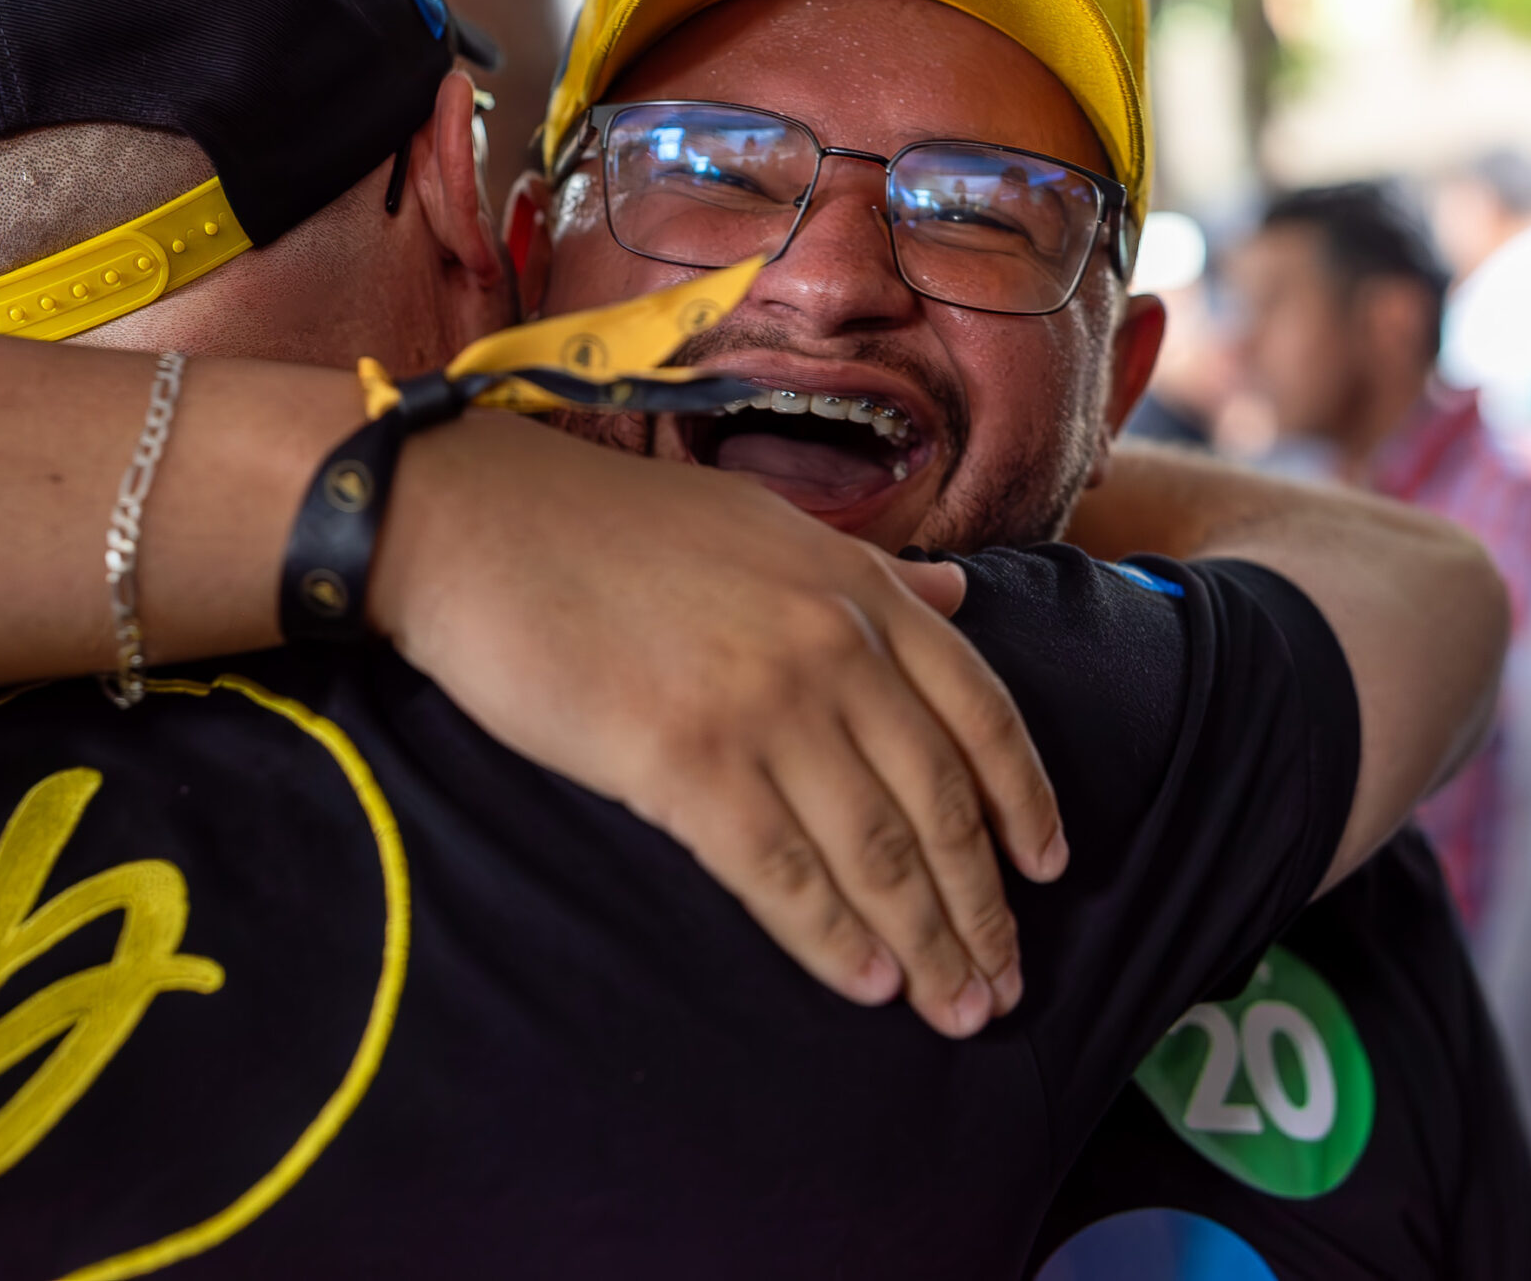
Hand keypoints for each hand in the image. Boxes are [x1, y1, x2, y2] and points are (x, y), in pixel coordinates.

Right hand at [375, 412, 1067, 1037]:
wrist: (482, 522)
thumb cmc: (614, 528)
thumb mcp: (768, 526)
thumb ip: (873, 573)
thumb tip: (958, 599)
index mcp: (859, 590)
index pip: (982, 715)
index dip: (1025, 804)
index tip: (1048, 872)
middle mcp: (831, 648)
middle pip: (940, 801)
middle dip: (981, 906)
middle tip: (1004, 985)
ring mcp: (763, 706)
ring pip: (874, 849)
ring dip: (926, 942)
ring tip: (957, 1008)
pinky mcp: (684, 760)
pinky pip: (780, 872)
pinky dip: (831, 939)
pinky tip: (865, 985)